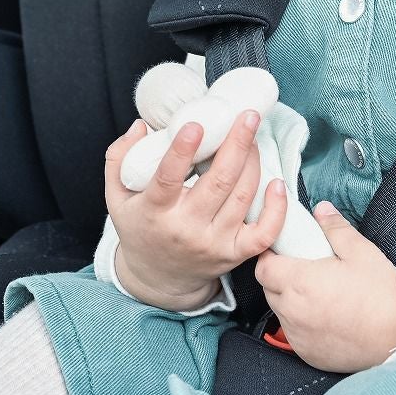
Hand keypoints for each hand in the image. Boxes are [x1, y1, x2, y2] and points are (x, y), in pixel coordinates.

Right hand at [104, 112, 289, 311]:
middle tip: (248, 115)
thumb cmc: (141, 227)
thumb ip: (120, 158)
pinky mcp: (235, 253)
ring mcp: (214, 242)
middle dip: (237, 144)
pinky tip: (277, 183)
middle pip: (219, 182)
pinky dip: (277, 208)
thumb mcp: (118, 197)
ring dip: (254, 162)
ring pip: (243, 196)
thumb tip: (141, 126)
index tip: (197, 125)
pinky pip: (264, 232)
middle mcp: (187, 228)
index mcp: (155, 211)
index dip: (182, 152)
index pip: (167, 180)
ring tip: (253, 137)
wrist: (158, 279)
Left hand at [255, 202, 395, 371]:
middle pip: (268, 289)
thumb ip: (336, 228)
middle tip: (302, 267)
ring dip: (289, 299)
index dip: (269, 256)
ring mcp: (298, 335)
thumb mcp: (361, 251)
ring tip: (316, 290)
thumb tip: (321, 210)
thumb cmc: (381, 295)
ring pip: (280, 311)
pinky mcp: (306, 353)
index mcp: (301, 281)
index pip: (263, 268)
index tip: (282, 250)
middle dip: (278, 275)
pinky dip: (300, 321)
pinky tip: (323, 314)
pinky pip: (293, 332)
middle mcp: (293, 311)